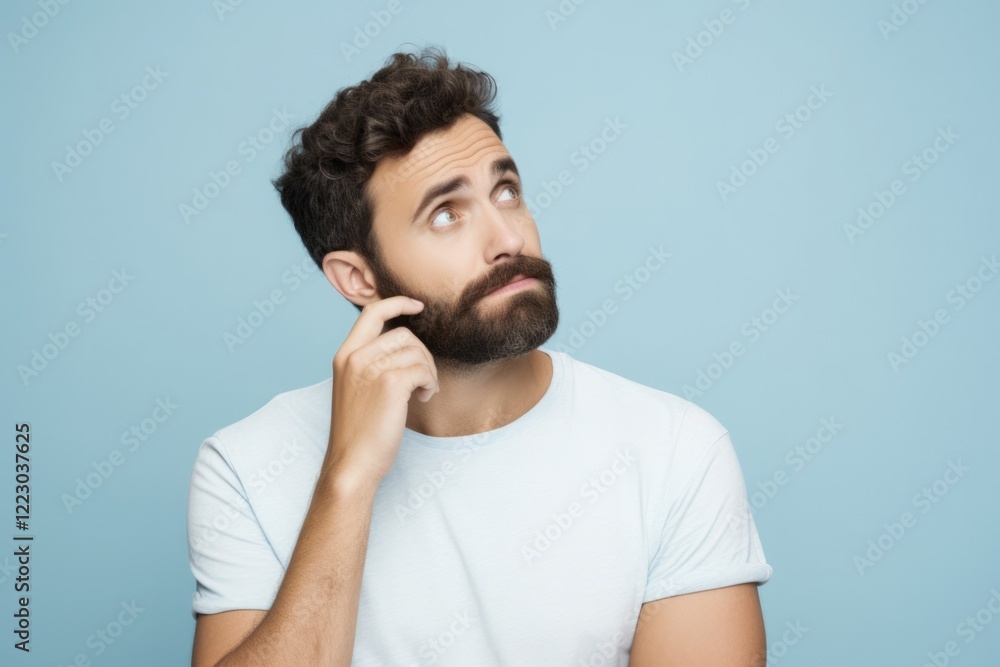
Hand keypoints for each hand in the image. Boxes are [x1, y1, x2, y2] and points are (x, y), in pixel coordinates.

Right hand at [325, 296, 439, 484]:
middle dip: (422, 354)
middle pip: (404, 334)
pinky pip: (423, 369)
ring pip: (416, 352)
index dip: (397, 303)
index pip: (371, 312)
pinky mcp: (390, 383)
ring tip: (423, 392)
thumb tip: (405, 346)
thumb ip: (371, 364)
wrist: (352, 464)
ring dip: (428, 371)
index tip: (417, 305)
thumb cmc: (359, 432)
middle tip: (424, 380)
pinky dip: (430, 382)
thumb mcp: (356, 389)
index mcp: (344, 355)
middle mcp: (354, 357)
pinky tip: (424, 397)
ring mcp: (371, 369)